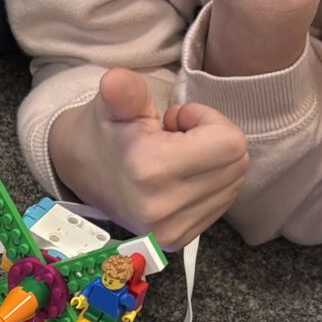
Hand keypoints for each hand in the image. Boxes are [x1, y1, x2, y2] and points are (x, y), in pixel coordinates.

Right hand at [47, 68, 248, 246]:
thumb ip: (123, 90)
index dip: (209, 121)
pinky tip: (179, 179)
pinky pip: (222, 203)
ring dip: (213, 164)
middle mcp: (162, 208)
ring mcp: (171, 231)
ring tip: (176, 160)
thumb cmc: (106, 131)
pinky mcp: (177, 241)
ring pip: (234, 183)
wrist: (84, 173)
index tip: (177, 120)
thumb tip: (114, 80)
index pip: (230, 143)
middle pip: (237, 163)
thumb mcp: (113, 104)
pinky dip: (209, 185)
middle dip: (214, 141)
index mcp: (150, 170)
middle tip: (176, 139)